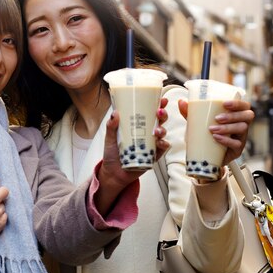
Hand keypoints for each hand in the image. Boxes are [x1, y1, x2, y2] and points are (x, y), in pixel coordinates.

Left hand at [94, 98, 168, 212]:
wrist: (113, 174)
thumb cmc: (112, 155)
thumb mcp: (109, 138)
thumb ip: (111, 126)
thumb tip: (115, 113)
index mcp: (137, 126)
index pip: (148, 112)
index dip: (156, 104)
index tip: (160, 98)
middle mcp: (146, 134)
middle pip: (159, 121)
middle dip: (162, 115)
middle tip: (159, 112)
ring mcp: (150, 145)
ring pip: (162, 133)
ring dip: (162, 130)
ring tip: (156, 131)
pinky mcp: (153, 156)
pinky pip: (162, 149)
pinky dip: (163, 145)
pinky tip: (160, 143)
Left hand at [178, 98, 253, 165]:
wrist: (204, 156)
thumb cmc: (204, 135)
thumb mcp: (197, 123)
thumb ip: (190, 112)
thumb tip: (181, 101)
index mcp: (235, 115)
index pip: (244, 106)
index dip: (238, 103)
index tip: (224, 103)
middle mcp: (242, 125)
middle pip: (247, 116)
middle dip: (232, 116)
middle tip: (217, 118)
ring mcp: (241, 138)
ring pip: (242, 129)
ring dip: (227, 128)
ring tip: (212, 129)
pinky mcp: (238, 150)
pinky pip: (237, 144)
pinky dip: (226, 140)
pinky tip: (216, 138)